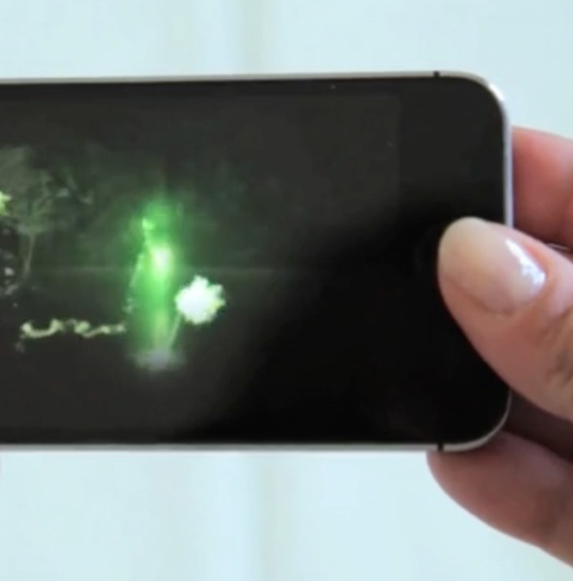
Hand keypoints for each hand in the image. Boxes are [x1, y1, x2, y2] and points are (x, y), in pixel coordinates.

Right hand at [430, 128, 572, 564]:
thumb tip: (481, 259)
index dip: (520, 175)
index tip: (433, 162)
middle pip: (540, 298)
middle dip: (469, 294)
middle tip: (407, 288)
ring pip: (528, 391)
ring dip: (467, 392)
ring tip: (414, 379)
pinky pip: (537, 486)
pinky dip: (493, 478)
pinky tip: (460, 461)